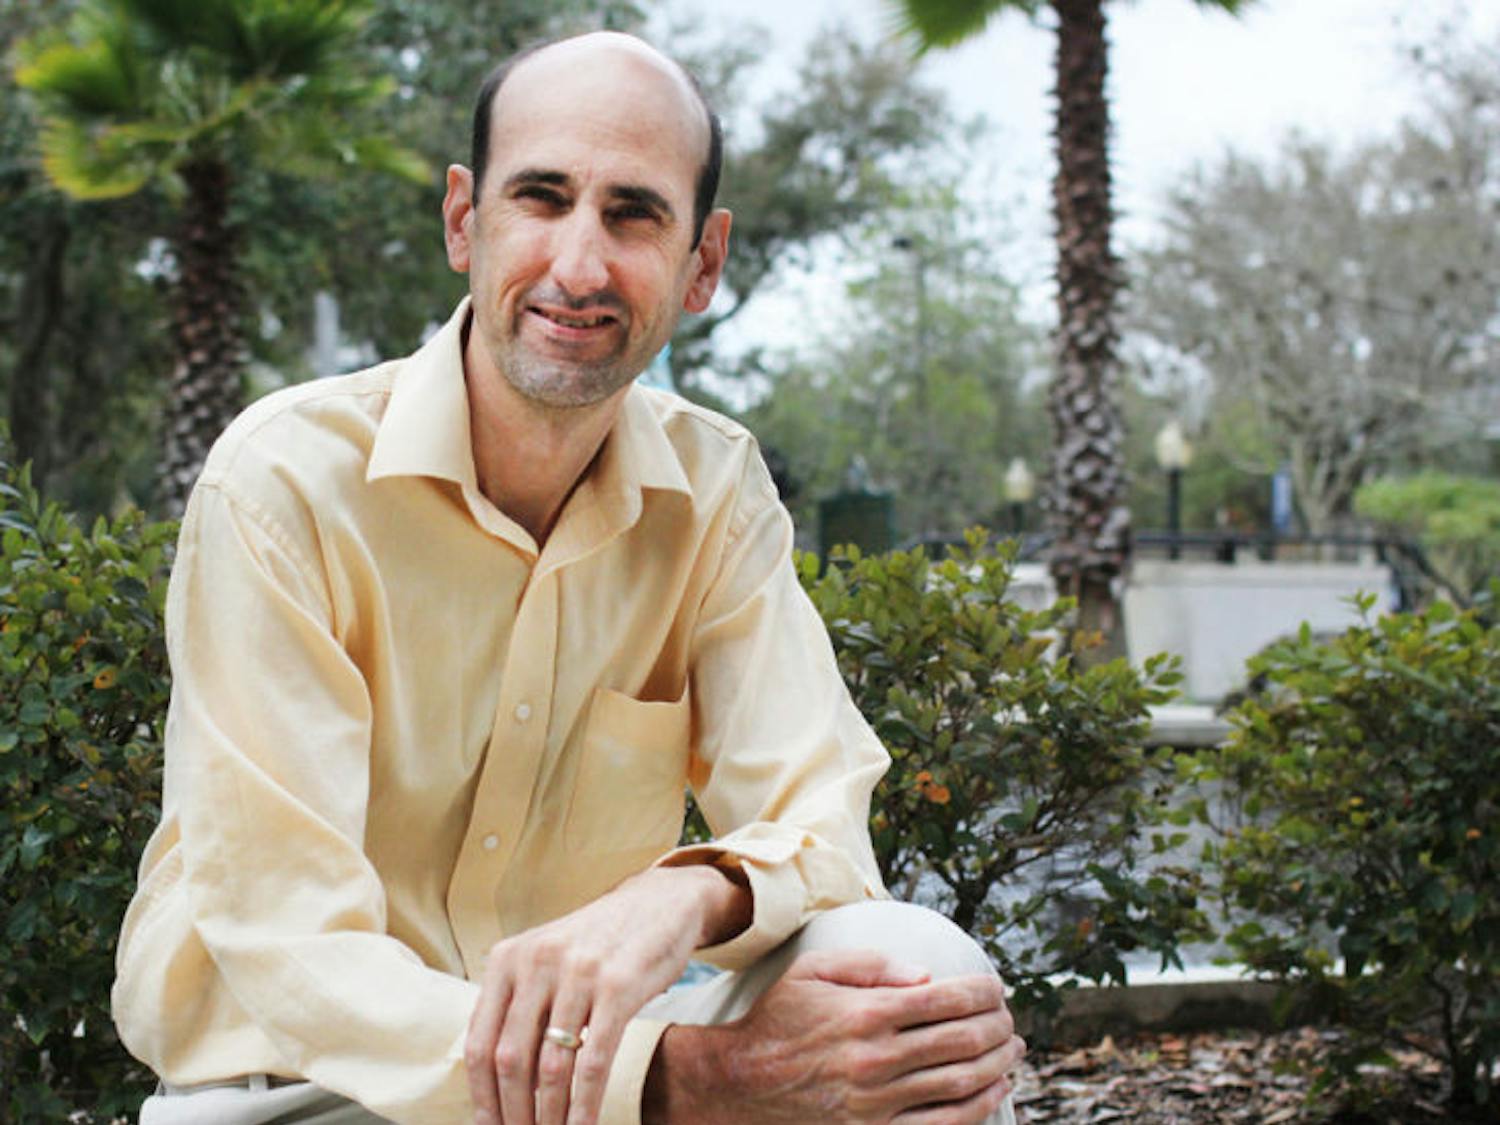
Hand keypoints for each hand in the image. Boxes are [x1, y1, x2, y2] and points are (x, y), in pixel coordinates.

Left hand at [465, 864, 748, 1124]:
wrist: (659, 902)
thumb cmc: (599, 941)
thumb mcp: (546, 957)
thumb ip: (519, 1003)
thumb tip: (495, 1077)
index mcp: (508, 958)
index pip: (479, 1042)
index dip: (481, 1095)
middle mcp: (537, 962)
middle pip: (509, 1060)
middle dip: (512, 1113)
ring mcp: (578, 973)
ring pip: (551, 1066)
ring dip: (549, 1115)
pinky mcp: (618, 987)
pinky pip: (594, 1060)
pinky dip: (585, 1103)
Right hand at [650, 949, 1023, 1123]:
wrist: (740, 1083)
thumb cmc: (779, 1020)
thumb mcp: (813, 972)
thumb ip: (870, 965)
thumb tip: (925, 973)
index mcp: (867, 1012)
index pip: (947, 998)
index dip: (984, 992)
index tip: (997, 988)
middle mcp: (877, 1057)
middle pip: (963, 1040)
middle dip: (999, 1026)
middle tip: (1010, 1019)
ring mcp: (878, 1102)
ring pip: (962, 1083)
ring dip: (998, 1064)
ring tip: (1012, 1050)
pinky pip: (942, 1124)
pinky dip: (978, 1106)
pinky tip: (993, 1089)